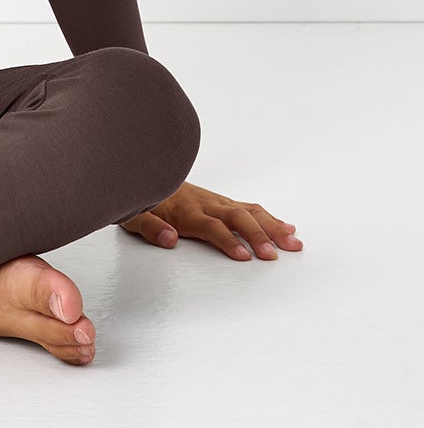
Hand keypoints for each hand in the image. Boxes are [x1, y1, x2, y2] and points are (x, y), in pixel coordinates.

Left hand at [119, 180, 302, 259]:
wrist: (141, 171)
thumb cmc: (139, 198)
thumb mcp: (133, 215)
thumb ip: (149, 227)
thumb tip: (169, 239)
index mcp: (185, 211)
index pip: (211, 226)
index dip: (227, 241)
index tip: (244, 256)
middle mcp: (205, 203)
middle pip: (236, 217)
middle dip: (257, 236)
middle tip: (275, 255)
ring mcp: (214, 201)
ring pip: (248, 211)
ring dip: (272, 226)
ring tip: (293, 242)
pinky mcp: (219, 201)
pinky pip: (248, 208)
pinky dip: (268, 217)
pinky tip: (285, 227)